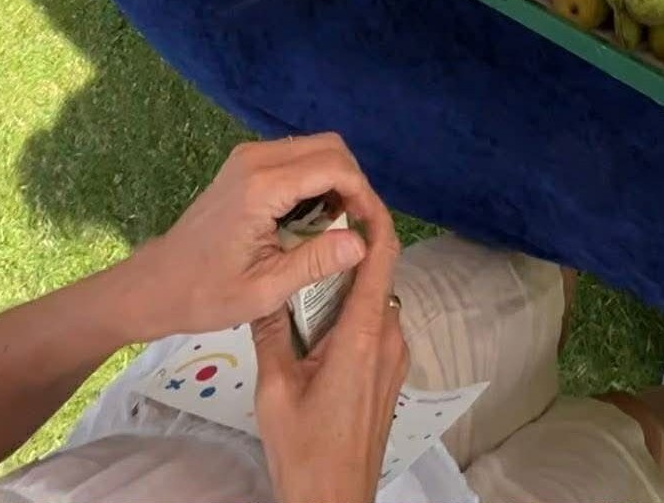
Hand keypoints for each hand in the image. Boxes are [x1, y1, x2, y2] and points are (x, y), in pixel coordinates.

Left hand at [123, 134, 375, 341]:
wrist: (154, 285)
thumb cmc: (206, 294)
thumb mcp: (265, 290)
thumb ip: (316, 262)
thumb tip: (363, 243)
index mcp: (262, 187)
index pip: (335, 168)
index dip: (363, 195)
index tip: (371, 229)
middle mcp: (257, 159)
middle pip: (331, 147)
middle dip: (354, 183)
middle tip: (358, 225)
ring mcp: (249, 157)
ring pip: (316, 148)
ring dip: (337, 180)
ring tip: (340, 225)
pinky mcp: (246, 164)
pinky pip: (297, 157)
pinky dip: (317, 179)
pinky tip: (314, 217)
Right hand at [252, 182, 406, 502]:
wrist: (334, 499)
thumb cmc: (304, 446)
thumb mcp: (274, 388)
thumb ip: (272, 333)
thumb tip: (266, 285)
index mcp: (364, 333)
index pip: (381, 256)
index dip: (373, 217)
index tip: (352, 191)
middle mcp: (390, 336)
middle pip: (379, 274)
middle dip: (350, 250)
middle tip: (313, 231)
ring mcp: (396, 355)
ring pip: (377, 300)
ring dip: (350, 284)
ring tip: (310, 274)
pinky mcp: (392, 372)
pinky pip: (378, 325)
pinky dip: (356, 311)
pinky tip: (322, 321)